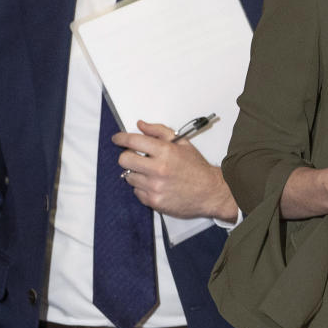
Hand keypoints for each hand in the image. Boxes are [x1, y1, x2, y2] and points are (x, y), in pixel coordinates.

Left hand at [112, 120, 237, 221]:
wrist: (209, 192)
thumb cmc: (196, 167)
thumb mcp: (182, 143)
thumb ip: (159, 131)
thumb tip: (141, 125)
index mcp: (166, 151)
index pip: (134, 141)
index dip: (121, 138)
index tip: (117, 138)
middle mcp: (158, 169)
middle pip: (124, 160)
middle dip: (126, 156)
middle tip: (134, 156)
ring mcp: (155, 187)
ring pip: (129, 177)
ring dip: (136, 173)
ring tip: (150, 172)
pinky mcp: (154, 201)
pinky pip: (136, 192)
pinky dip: (142, 187)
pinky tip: (155, 184)